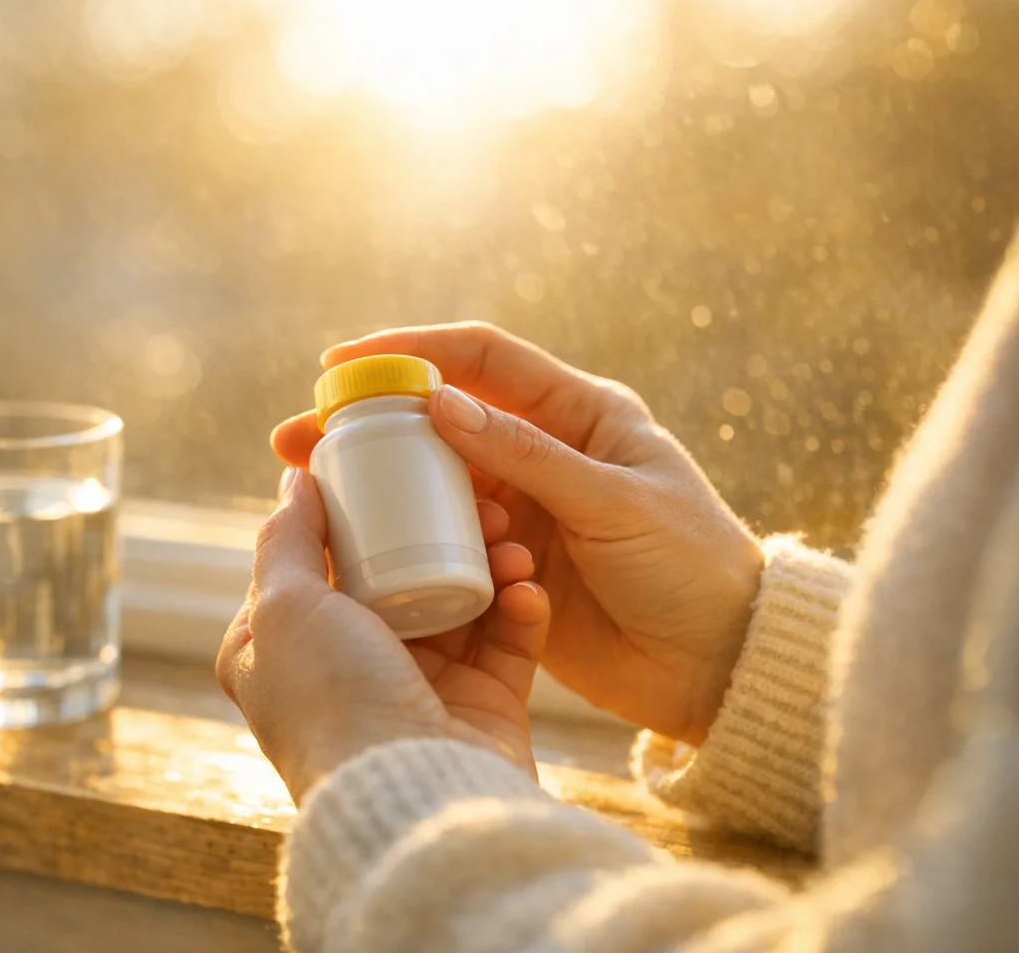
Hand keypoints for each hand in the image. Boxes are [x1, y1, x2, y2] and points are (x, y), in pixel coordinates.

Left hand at [217, 467, 550, 802]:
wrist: (415, 794)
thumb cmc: (334, 701)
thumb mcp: (283, 607)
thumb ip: (284, 540)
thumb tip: (293, 480)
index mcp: (280, 654)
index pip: (312, 566)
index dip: (348, 517)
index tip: (387, 471)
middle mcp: (343, 671)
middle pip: (393, 575)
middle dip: (435, 531)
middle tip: (473, 496)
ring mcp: (414, 691)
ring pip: (455, 603)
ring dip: (487, 562)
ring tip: (510, 536)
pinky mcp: (478, 711)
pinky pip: (505, 645)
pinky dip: (520, 610)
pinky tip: (528, 581)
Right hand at [271, 323, 763, 745]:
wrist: (721, 667)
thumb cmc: (692, 569)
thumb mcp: (614, 503)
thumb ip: (528, 456)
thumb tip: (438, 403)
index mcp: (580, 414)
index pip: (482, 359)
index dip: (411, 350)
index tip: (343, 363)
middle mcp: (542, 454)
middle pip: (438, 422)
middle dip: (367, 424)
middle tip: (297, 437)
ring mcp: (522, 512)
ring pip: (432, 486)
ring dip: (379, 487)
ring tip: (315, 494)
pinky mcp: (508, 569)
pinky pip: (444, 546)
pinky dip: (409, 545)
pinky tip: (366, 551)